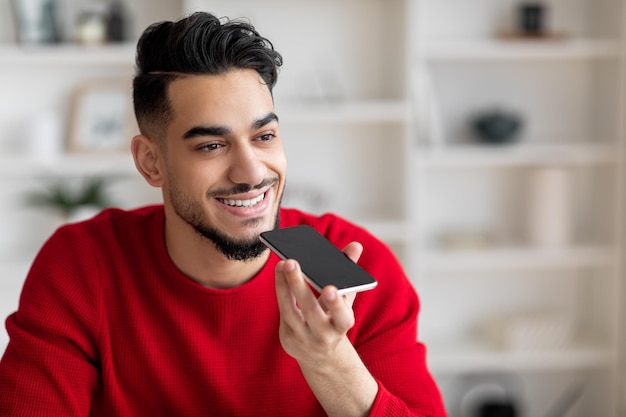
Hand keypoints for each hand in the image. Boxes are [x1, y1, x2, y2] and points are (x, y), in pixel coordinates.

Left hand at [274, 241, 362, 366]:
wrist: (322, 356)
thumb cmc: (335, 319)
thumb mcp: (345, 300)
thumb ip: (349, 273)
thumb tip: (355, 245)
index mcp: (343, 326)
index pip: (342, 317)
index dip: (336, 304)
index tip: (330, 288)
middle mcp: (324, 336)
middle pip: (311, 311)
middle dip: (300, 286)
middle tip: (291, 262)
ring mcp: (304, 339)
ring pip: (291, 311)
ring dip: (284, 286)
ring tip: (282, 264)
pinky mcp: (288, 339)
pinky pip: (282, 312)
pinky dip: (281, 292)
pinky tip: (279, 274)